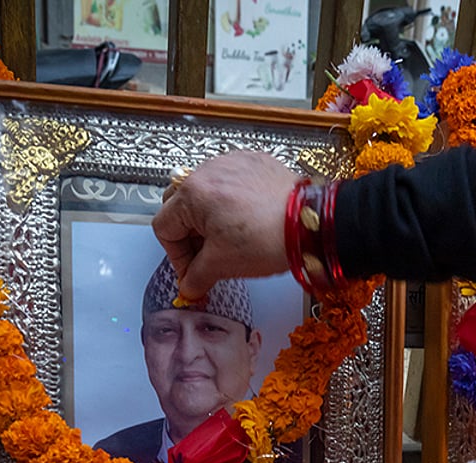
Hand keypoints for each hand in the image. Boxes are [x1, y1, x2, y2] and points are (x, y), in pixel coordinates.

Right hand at [151, 150, 299, 299]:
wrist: (311, 225)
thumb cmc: (270, 238)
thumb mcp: (223, 264)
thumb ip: (196, 277)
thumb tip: (189, 286)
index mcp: (192, 193)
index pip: (165, 228)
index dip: (177, 257)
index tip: (193, 273)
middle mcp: (209, 170)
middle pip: (181, 207)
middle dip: (191, 236)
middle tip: (207, 257)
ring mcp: (233, 163)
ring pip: (207, 193)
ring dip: (211, 219)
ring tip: (231, 240)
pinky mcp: (256, 162)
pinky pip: (233, 183)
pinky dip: (234, 203)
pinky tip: (249, 222)